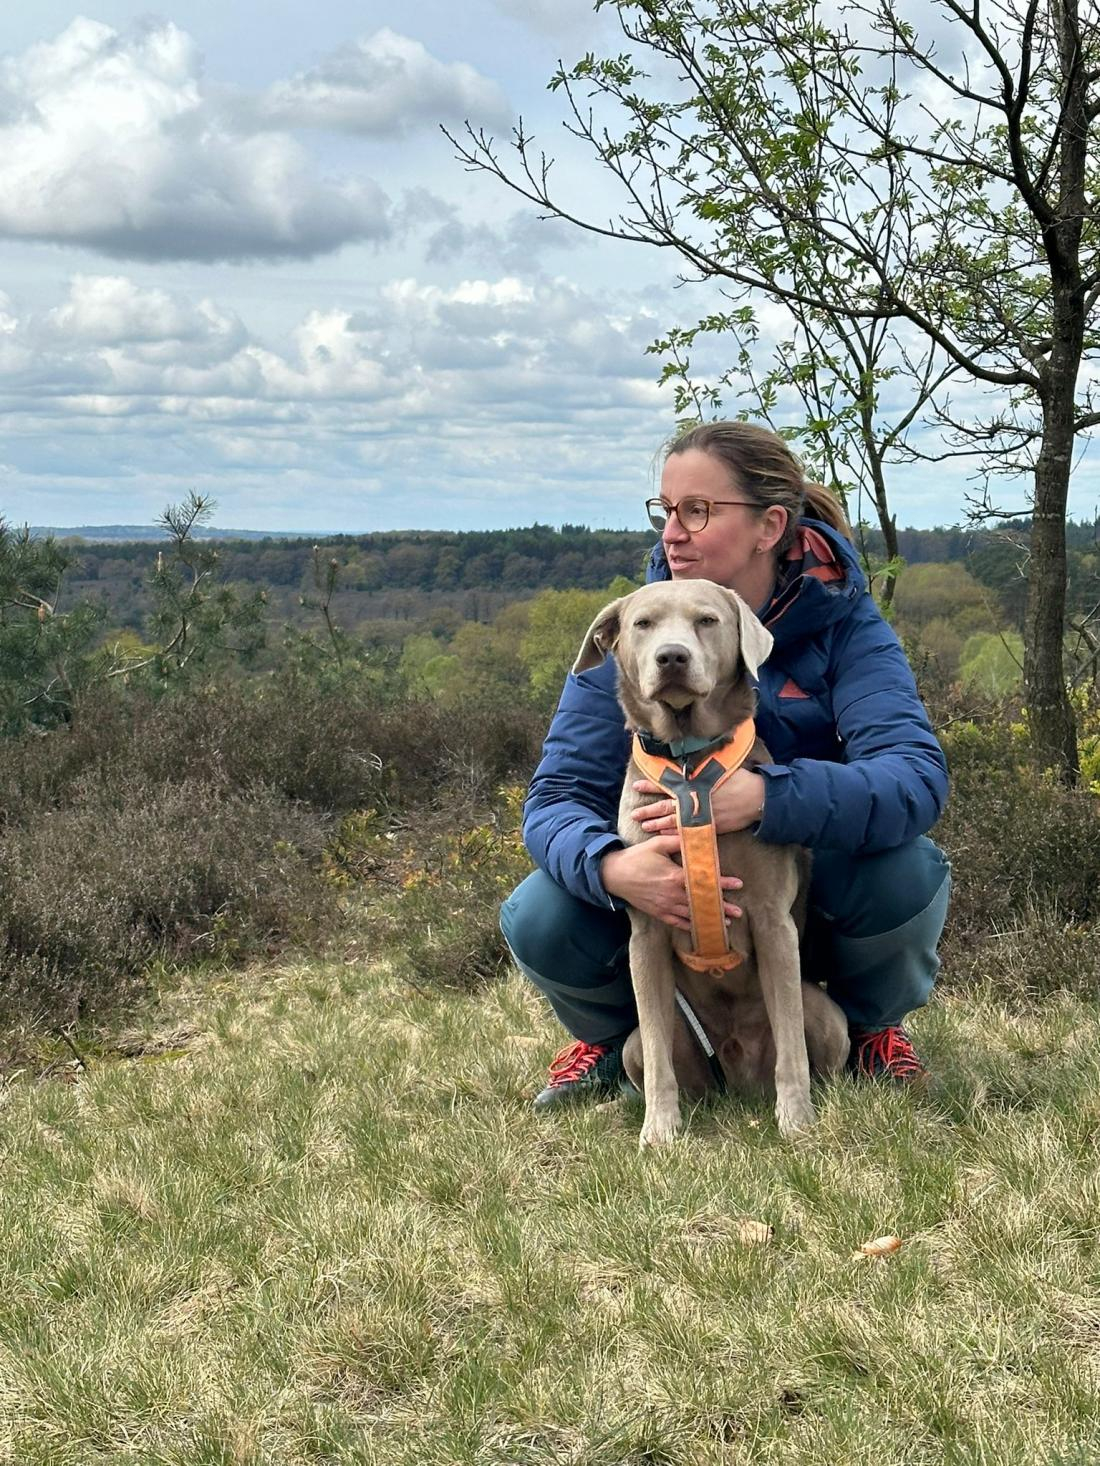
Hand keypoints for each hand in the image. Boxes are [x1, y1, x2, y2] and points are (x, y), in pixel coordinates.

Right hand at [600, 834, 742, 932]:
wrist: (614, 875)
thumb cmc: (636, 857)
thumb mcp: (657, 844)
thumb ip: (678, 840)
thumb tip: (696, 836)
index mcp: (674, 876)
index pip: (703, 881)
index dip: (722, 883)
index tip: (738, 884)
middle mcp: (672, 894)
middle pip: (701, 902)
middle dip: (721, 907)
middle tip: (739, 912)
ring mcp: (665, 906)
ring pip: (692, 914)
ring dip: (710, 918)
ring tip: (727, 922)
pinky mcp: (658, 913)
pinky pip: (677, 922)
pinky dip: (690, 925)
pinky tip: (701, 927)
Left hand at [630, 770, 765, 836]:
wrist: (757, 799)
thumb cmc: (739, 780)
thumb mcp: (718, 769)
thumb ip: (701, 768)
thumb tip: (688, 763)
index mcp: (695, 784)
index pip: (668, 784)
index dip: (651, 785)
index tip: (636, 786)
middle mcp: (695, 799)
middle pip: (666, 806)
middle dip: (648, 810)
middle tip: (634, 814)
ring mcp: (701, 815)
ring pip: (674, 821)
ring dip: (658, 824)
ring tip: (644, 826)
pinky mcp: (709, 827)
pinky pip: (687, 832)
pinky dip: (674, 834)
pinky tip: (664, 836)